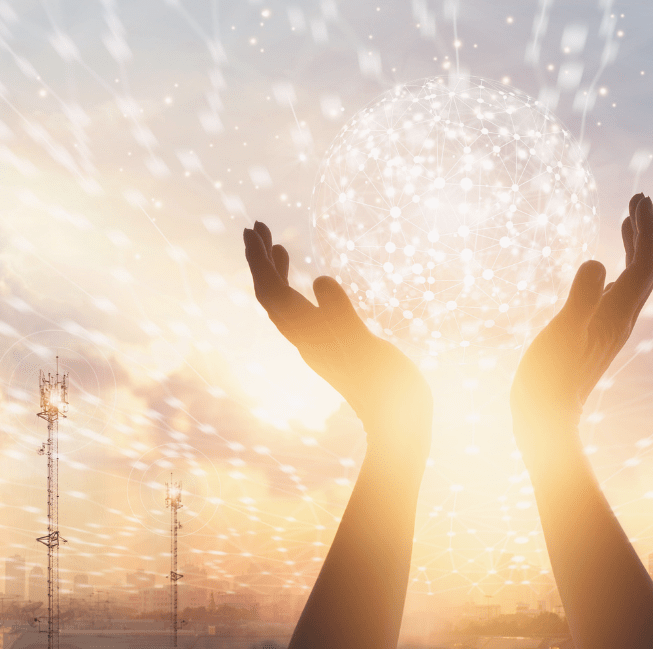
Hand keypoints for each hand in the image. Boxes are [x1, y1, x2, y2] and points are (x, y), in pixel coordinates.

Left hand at [244, 221, 431, 448]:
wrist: (400, 426)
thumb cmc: (387, 389)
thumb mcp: (365, 347)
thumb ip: (341, 315)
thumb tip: (318, 280)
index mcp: (310, 336)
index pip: (272, 293)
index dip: (259, 261)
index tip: (253, 231)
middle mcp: (307, 339)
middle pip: (270, 296)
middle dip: (260, 261)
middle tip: (255, 227)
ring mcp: (320, 344)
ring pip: (285, 305)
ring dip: (276, 274)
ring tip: (275, 246)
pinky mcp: (336, 347)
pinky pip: (304, 314)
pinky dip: (300, 290)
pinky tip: (312, 283)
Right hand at [511, 194, 652, 440]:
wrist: (547, 420)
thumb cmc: (549, 379)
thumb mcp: (562, 333)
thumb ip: (581, 297)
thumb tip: (598, 260)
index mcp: (617, 314)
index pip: (645, 264)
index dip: (646, 229)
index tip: (640, 198)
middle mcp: (621, 318)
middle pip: (646, 268)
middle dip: (645, 231)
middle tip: (638, 198)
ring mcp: (610, 326)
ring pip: (634, 279)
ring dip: (634, 247)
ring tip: (628, 220)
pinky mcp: (596, 333)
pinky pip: (617, 292)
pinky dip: (618, 267)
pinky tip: (607, 266)